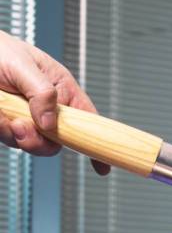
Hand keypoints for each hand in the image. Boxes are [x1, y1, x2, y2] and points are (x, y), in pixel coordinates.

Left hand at [0, 30, 108, 173]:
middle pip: (57, 141)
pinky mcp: (6, 125)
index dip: (95, 142)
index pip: (87, 121)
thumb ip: (42, 92)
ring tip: (7, 117)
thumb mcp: (25, 65)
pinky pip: (9, 139)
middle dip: (41, 141)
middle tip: (23, 127)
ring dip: (18, 136)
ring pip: (32, 144)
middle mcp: (46, 109)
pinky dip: (2, 129)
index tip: (102, 167)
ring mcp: (26, 119)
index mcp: (61, 91)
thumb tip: (50, 122)